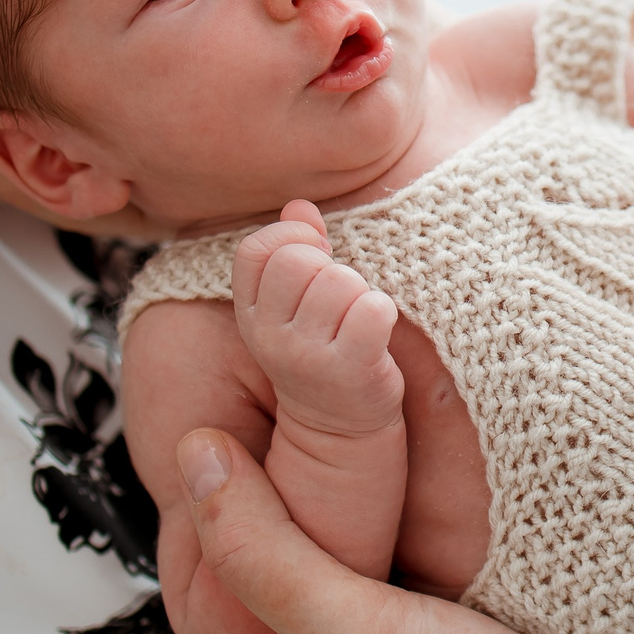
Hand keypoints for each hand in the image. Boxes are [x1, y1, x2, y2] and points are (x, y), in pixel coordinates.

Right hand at [231, 202, 404, 437]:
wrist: (340, 427)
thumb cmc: (322, 351)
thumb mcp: (296, 302)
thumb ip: (296, 247)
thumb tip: (301, 205)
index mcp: (251, 313)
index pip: (258, 248)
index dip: (293, 240)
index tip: (316, 260)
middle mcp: (269, 336)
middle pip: (298, 260)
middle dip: (329, 268)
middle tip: (340, 301)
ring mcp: (306, 356)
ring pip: (339, 282)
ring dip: (359, 293)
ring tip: (356, 322)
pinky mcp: (350, 370)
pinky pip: (372, 310)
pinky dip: (382, 313)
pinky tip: (376, 335)